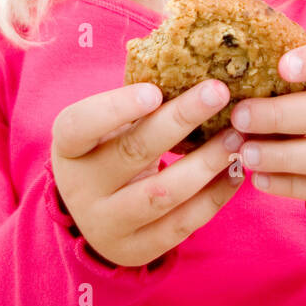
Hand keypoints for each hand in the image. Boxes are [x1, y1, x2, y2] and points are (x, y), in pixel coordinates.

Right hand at [50, 79, 244, 267]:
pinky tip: (236, 171)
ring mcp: (106, 224)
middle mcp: (80, 188)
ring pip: (162, 194)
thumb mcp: (107, 127)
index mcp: (69, 148)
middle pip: (132, 152)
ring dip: (206, 162)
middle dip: (180, 120)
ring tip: (237, 136)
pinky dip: (214, 196)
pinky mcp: (137, 249)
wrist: (97, 215)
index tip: (155, 89)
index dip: (115, 108)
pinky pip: (182, 224)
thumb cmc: (111, 150)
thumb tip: (192, 56)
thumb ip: (138, 99)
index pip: (81, 125)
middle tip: (218, 92)